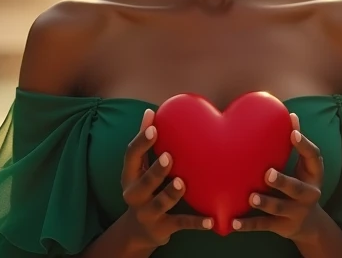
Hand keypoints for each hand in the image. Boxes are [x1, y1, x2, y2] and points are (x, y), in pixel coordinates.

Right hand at [120, 108, 213, 248]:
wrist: (139, 231)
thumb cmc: (144, 188)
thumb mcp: (140, 168)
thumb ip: (145, 142)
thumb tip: (150, 111)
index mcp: (129, 176)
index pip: (131, 157)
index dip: (141, 142)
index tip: (154, 127)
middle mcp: (134, 195)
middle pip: (144, 183)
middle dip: (156, 171)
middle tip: (169, 157)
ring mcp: (147, 213)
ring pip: (160, 203)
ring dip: (171, 194)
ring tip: (182, 184)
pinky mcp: (162, 229)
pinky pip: (181, 224)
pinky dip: (197, 223)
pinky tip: (211, 221)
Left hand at [231, 113, 324, 241]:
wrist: (309, 224)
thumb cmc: (300, 183)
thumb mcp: (303, 166)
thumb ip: (296, 145)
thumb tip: (291, 115)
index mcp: (314, 175)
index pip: (314, 157)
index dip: (304, 145)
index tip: (292, 133)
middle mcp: (309, 194)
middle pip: (296, 188)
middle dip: (283, 182)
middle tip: (268, 174)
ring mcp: (296, 212)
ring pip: (280, 208)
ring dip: (265, 203)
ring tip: (251, 198)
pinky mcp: (283, 227)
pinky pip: (264, 225)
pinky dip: (248, 224)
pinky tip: (233, 223)